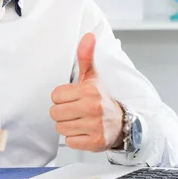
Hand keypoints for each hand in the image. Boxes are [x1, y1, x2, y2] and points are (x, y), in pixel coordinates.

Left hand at [49, 33, 122, 151]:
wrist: (122, 123)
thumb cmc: (101, 99)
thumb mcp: (92, 77)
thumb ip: (86, 57)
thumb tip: (88, 36)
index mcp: (89, 90)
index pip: (55, 96)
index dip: (62, 98)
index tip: (74, 98)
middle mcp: (93, 107)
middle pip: (55, 113)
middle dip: (63, 113)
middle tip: (76, 111)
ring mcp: (94, 126)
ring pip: (60, 128)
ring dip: (68, 126)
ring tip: (80, 121)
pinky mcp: (95, 142)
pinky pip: (69, 141)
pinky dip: (75, 139)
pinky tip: (85, 132)